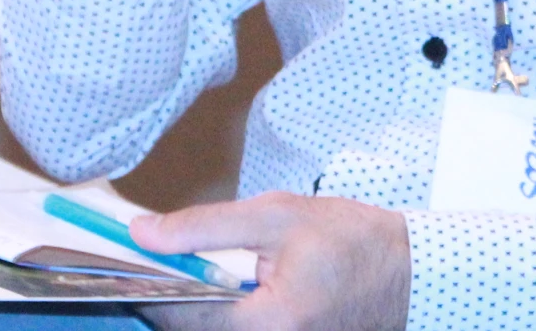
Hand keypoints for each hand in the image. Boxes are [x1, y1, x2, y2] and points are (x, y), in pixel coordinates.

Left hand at [132, 193, 408, 330]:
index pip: (181, 316)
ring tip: (189, 273)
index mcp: (269, 323)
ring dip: (190, 310)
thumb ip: (205, 226)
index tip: (126, 257)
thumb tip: (143, 233)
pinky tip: (216, 293)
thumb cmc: (353, 242)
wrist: (409, 275)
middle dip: (167, 298)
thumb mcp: (278, 216)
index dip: (148, 286)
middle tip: (156, 259)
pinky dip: (214, 318)